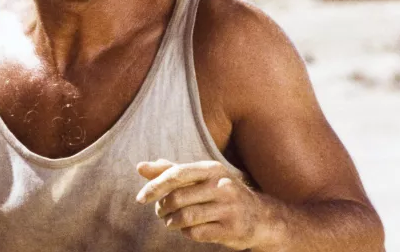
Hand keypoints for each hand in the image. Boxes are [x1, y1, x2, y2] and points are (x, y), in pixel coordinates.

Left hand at [136, 159, 270, 249]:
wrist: (259, 217)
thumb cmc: (220, 193)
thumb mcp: (200, 177)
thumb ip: (170, 171)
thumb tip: (140, 167)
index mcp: (211, 169)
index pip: (176, 174)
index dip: (154, 186)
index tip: (140, 198)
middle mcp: (222, 186)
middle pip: (178, 197)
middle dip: (162, 207)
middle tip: (160, 212)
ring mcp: (228, 208)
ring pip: (185, 217)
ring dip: (171, 222)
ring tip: (170, 221)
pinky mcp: (231, 229)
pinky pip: (196, 233)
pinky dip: (185, 232)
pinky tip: (187, 229)